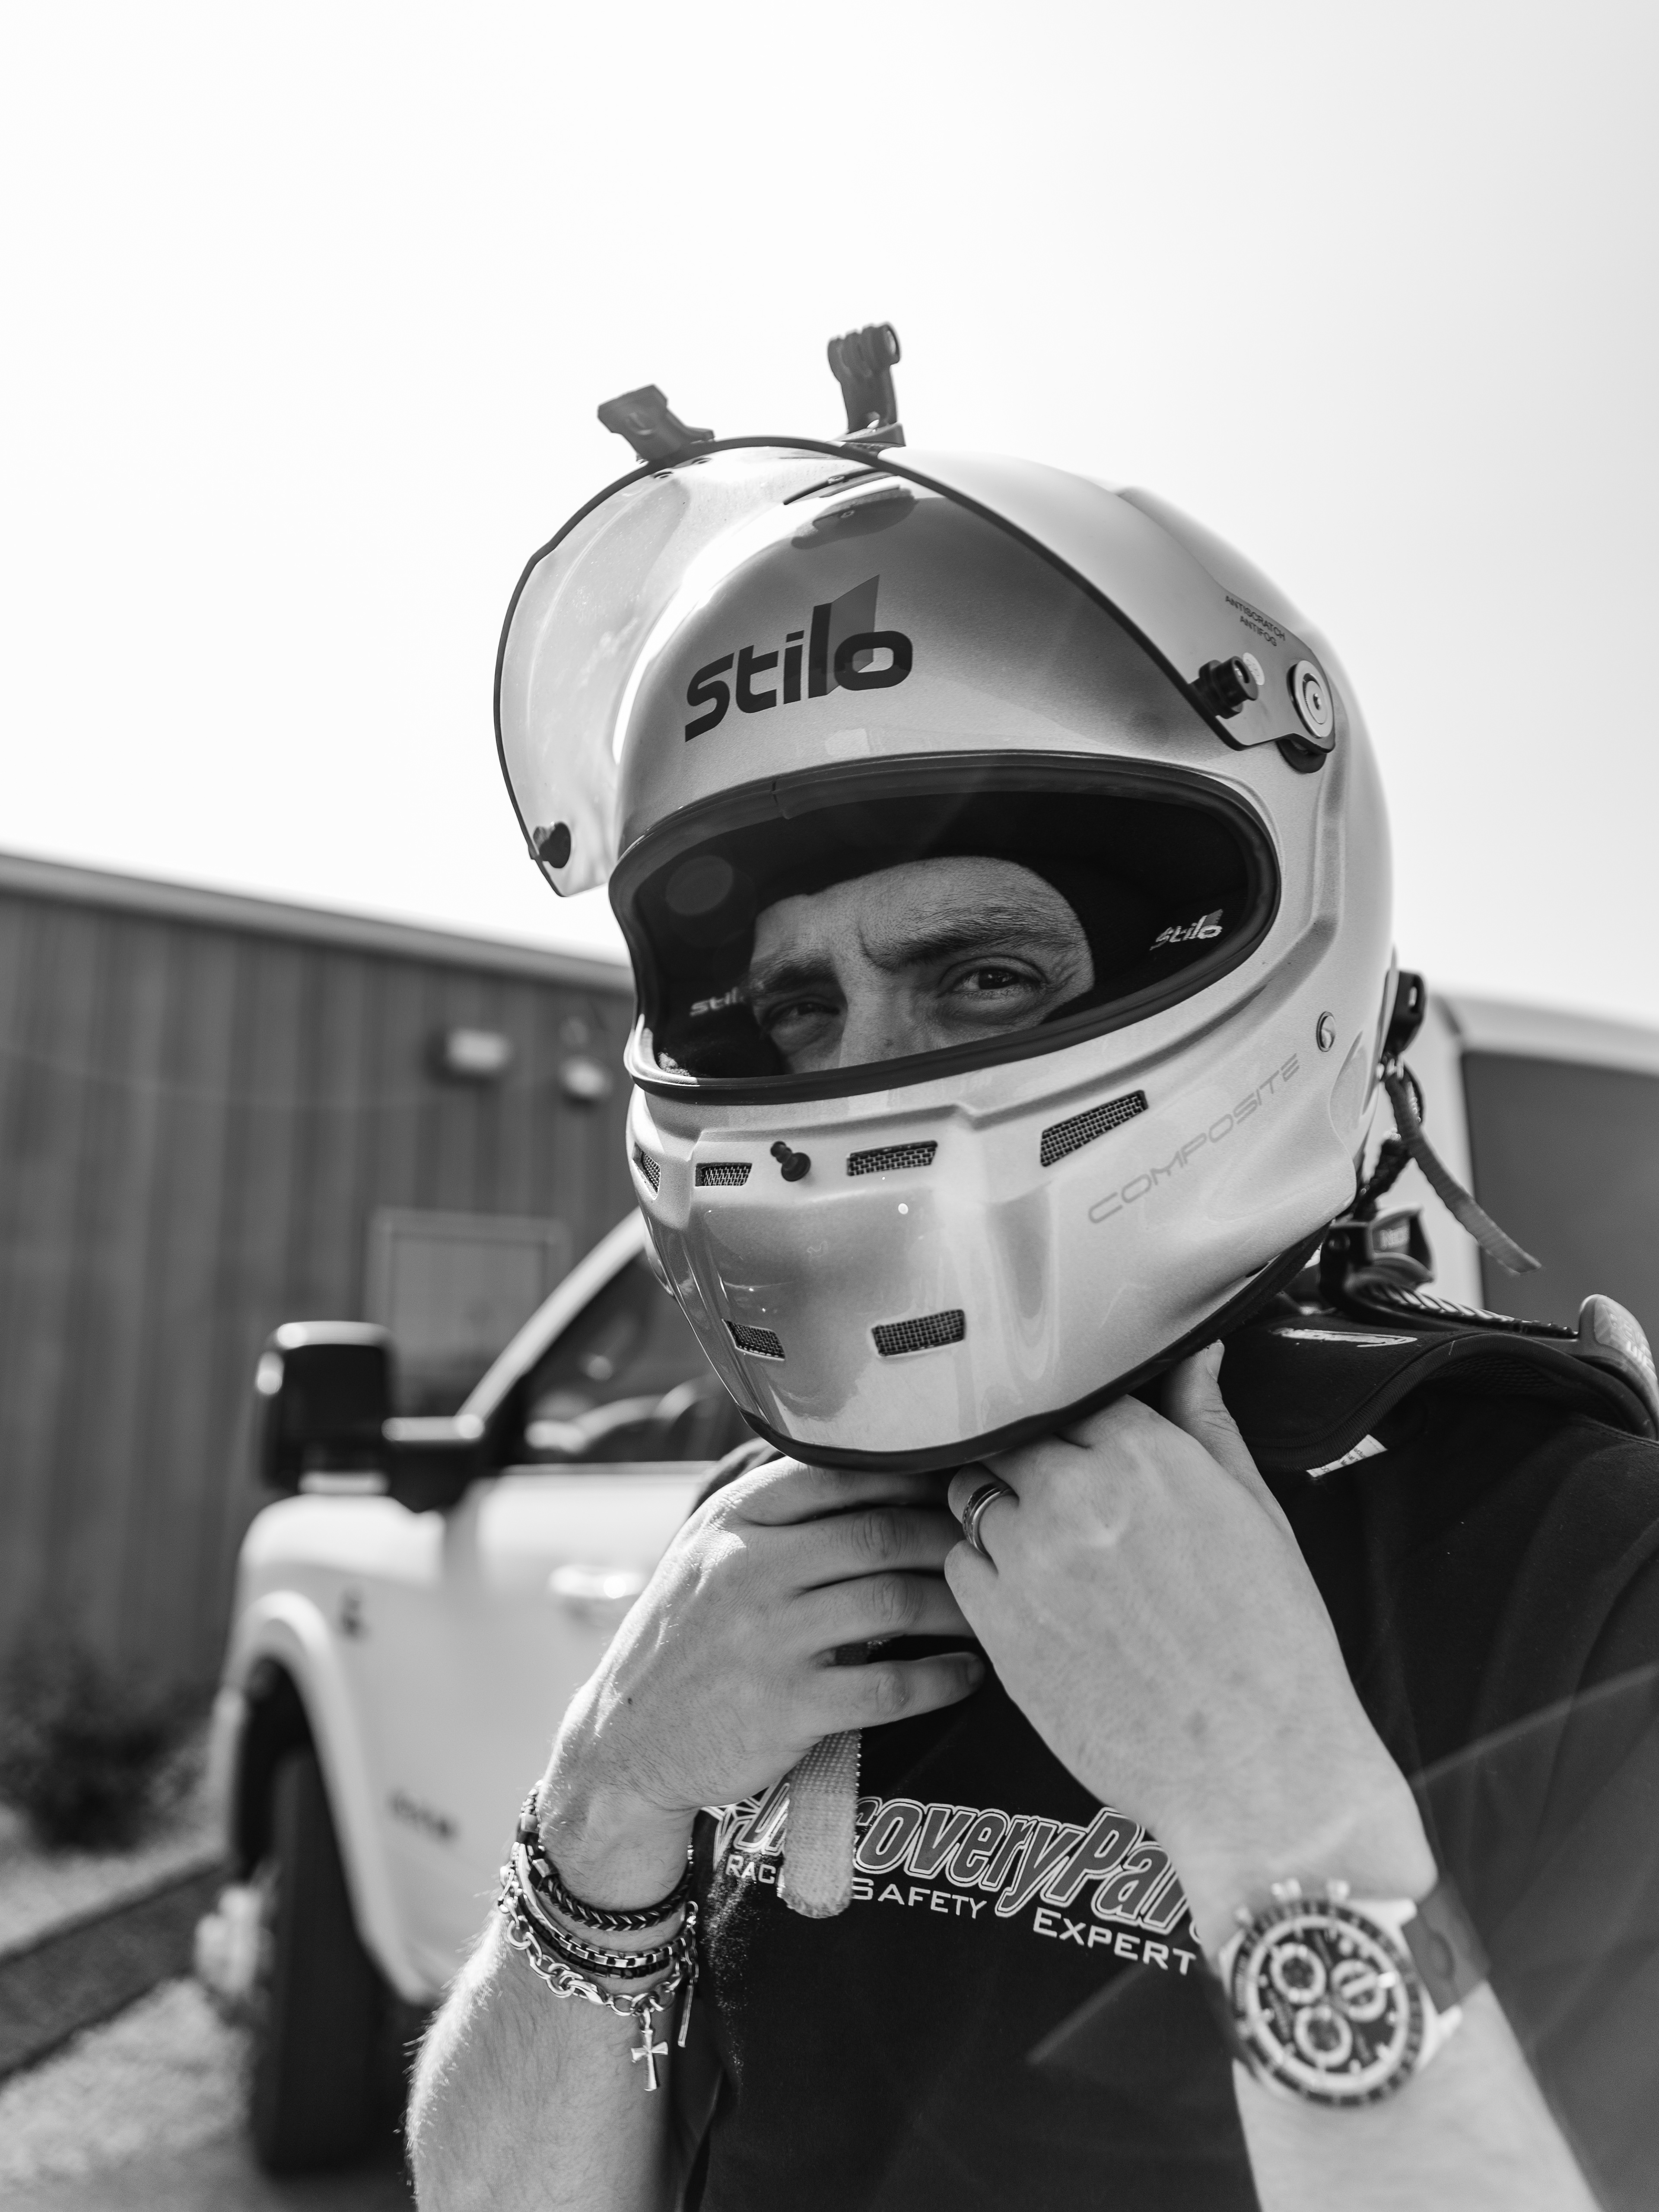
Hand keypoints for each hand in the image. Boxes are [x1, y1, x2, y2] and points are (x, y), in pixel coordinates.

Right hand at [542, 1458, 981, 1902]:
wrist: (626, 1741)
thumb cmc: (686, 1639)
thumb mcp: (709, 1555)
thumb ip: (775, 1512)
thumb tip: (875, 1464)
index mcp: (732, 1522)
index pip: (836, 1475)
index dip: (908, 1476)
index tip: (955, 1482)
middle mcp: (747, 1569)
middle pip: (878, 1535)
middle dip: (946, 1538)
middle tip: (989, 1547)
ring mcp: (766, 1639)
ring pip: (892, 1602)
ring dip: (956, 1606)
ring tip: (992, 1609)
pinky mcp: (786, 1708)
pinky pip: (889, 1687)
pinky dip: (940, 1678)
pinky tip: (968, 1674)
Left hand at [944, 1347, 1433, 1949]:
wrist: (1258, 1771)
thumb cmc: (1273, 1644)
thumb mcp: (1256, 1515)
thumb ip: (1207, 1426)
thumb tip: (1196, 1350)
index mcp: (1144, 1460)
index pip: (1071, 1395)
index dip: (1073, 1415)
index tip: (1078, 1432)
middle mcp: (1075, 1499)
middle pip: (1010, 1439)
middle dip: (1029, 1456)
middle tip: (1055, 1487)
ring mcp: (1027, 1564)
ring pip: (974, 1497)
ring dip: (998, 1508)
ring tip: (1043, 1543)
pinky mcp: (997, 1629)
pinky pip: (958, 1566)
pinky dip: (981, 1569)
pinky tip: (1027, 1592)